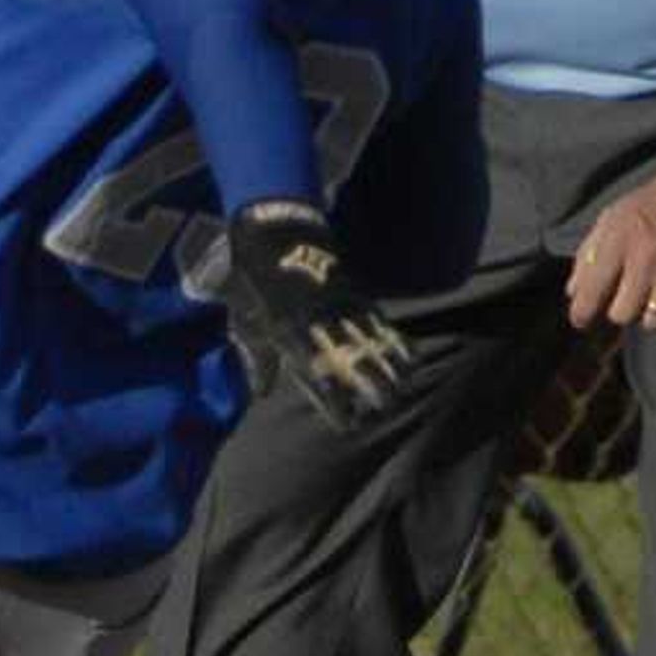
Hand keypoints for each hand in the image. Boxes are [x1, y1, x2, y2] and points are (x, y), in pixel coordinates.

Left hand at [220, 201, 415, 430]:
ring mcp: (341, 306)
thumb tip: (262, 394)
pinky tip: (410, 361)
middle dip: (370, 386)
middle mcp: (320, 321)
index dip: (334, 400)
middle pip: (352, 358)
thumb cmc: (254, 280)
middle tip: (382, 411)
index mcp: (289, 331)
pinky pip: (379, 322)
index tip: (347, 424)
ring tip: (400, 393)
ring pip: (372, 342)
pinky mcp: (354, 294)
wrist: (277, 231)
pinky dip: (395, 342)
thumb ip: (258, 359)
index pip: (317, 372)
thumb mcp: (245, 319)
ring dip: (388, 368)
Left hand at [563, 160, 655, 338]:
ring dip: (649, 316)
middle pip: (621, 314)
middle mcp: (644, 260)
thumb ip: (588, 254)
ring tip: (653, 300)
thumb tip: (573, 292)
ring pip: (653, 322)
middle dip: (619, 312)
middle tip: (626, 301)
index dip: (581, 314)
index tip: (582, 320)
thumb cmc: (653, 203)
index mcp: (617, 243)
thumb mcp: (611, 218)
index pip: (590, 292)